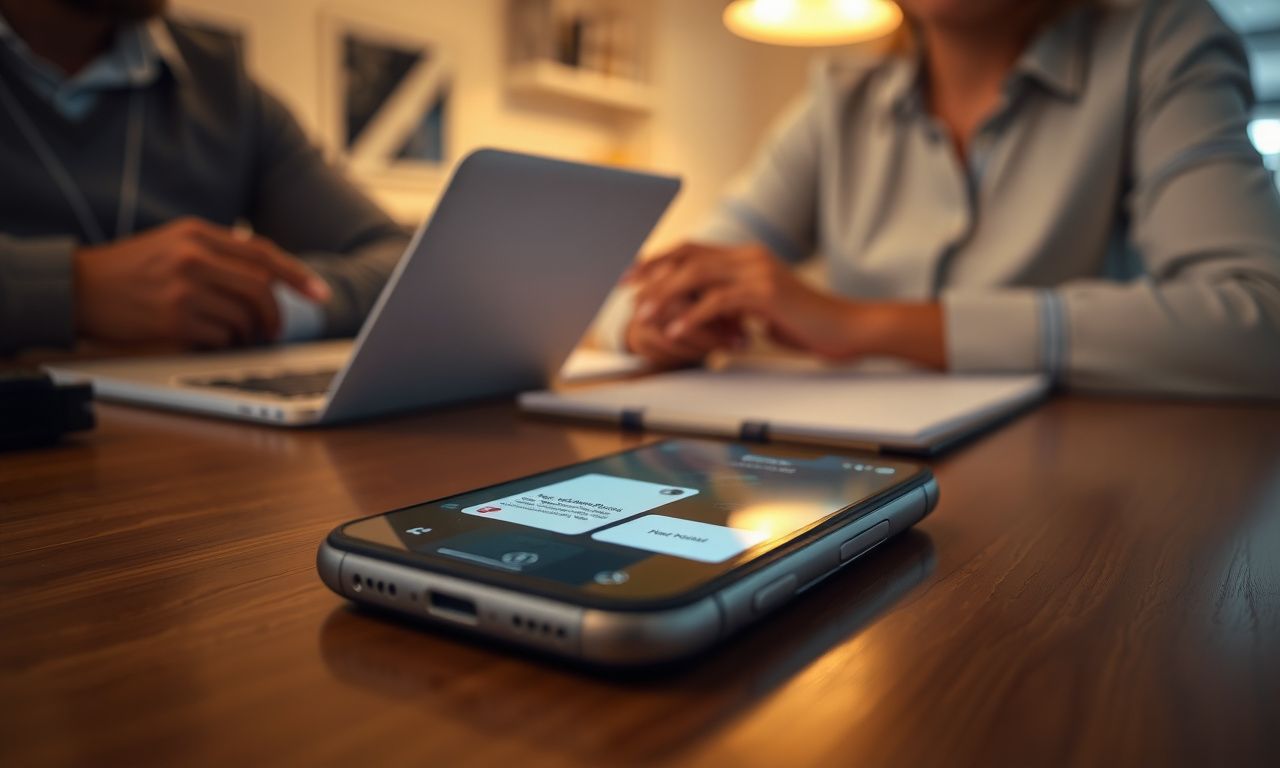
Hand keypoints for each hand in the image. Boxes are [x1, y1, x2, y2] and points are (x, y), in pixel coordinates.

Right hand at [73, 218, 330, 347]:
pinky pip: (221, 336)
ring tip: (238, 335)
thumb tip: (268, 273)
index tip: (320, 294)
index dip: (297, 275)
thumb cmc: (130, 269)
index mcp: (196, 233)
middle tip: (273, 330)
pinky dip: (224, 342)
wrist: (76, 287)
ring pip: (244, 316)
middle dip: (274, 314)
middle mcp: (193, 257)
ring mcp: (183, 288)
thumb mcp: (173, 243)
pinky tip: (211, 339)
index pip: (262, 253)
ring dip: (249, 332)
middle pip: (261, 288)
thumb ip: (217, 251)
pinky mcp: (173, 318)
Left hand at [630, 241, 947, 367]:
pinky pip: (718, 303)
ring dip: (665, 295)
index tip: (632, 275)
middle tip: (624, 288)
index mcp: (747, 257)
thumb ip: (736, 306)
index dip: (660, 260)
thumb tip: (708, 315)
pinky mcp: (766, 294)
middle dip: (651, 272)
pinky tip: (676, 332)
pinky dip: (693, 318)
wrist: (848, 329)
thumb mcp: (764, 310)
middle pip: (688, 256)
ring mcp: (758, 272)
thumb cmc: (808, 325)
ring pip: (697, 276)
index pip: (694, 250)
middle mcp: (750, 257)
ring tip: (644, 313)